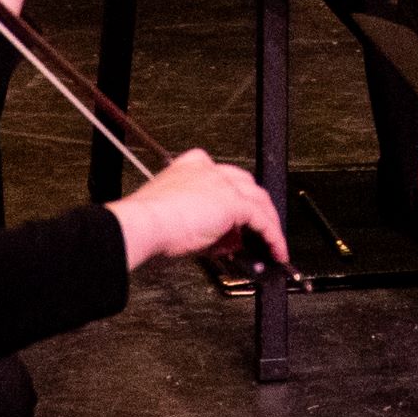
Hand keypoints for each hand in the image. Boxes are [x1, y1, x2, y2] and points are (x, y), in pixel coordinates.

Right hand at [110, 151, 291, 272]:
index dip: (233, 201)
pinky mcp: (232, 201)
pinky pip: (262, 219)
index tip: (235, 223)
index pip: (223, 180)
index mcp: (191, 166)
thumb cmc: (148, 225)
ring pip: (258, 199)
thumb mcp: (178, 221)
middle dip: (253, 210)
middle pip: (245, 185)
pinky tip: (274, 250)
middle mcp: (209, 169)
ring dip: (268, 224)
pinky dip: (272, 235)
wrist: (143, 225)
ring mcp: (222, 183)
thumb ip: (204, 226)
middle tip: (256, 235)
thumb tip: (223, 242)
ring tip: (271, 245)